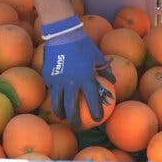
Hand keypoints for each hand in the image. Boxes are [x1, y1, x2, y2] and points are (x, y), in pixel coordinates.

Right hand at [41, 15, 112, 130]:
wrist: (63, 34)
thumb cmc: (83, 45)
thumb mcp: (97, 56)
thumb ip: (105, 70)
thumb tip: (113, 81)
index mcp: (86, 78)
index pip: (92, 100)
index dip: (96, 112)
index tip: (98, 120)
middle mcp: (71, 82)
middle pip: (72, 108)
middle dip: (75, 121)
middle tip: (78, 127)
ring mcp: (58, 81)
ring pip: (57, 103)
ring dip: (61, 113)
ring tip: (64, 117)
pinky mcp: (48, 77)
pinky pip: (52, 90)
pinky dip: (55, 96)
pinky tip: (57, 100)